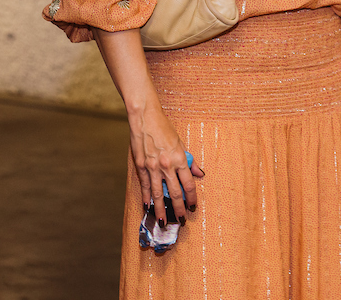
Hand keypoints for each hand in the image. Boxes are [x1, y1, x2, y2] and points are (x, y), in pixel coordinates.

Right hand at [129, 105, 204, 225]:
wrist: (145, 118)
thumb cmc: (164, 128)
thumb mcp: (180, 143)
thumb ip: (189, 161)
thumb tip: (199, 174)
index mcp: (179, 159)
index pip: (188, 184)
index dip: (192, 197)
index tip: (193, 206)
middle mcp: (166, 165)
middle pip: (174, 192)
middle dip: (179, 208)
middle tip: (182, 220)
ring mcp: (152, 167)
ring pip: (158, 194)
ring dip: (162, 209)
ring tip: (165, 221)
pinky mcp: (141, 166)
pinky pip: (145, 186)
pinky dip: (146, 197)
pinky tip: (148, 206)